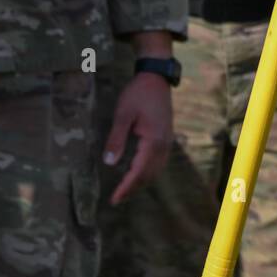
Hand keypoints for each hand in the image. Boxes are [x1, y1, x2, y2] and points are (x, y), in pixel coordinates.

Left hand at [104, 72, 173, 204]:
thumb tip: (109, 163)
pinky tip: (139, 172)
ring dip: (142, 181)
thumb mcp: (123, 115)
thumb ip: (116, 139)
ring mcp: (167, 141)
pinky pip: (159, 161)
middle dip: (134, 188)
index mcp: (153, 140)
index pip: (139, 170)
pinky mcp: (166, 137)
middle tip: (117, 199)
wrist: (156, 78)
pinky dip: (148, 171)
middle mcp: (164, 144)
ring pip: (156, 169)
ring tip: (126, 190)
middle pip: (149, 174)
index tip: (114, 199)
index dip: (126, 186)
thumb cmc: (138, 94)